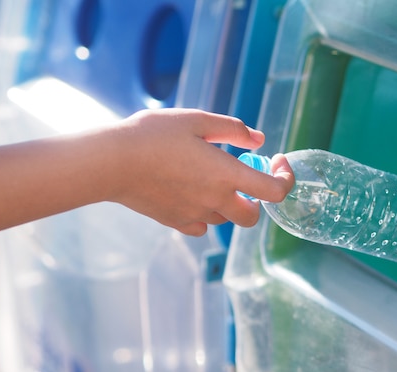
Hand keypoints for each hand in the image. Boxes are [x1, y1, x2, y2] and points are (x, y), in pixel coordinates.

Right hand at [101, 108, 294, 235]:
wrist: (111, 162)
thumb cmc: (153, 135)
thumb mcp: (196, 120)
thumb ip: (233, 129)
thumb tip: (259, 140)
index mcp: (226, 175)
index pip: (274, 192)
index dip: (285, 179)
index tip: (276, 162)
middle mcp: (215, 201)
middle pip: (252, 217)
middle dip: (255, 200)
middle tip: (241, 176)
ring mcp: (195, 215)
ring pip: (224, 220)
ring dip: (227, 203)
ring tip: (207, 177)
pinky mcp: (175, 222)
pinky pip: (200, 226)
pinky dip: (204, 213)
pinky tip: (190, 193)